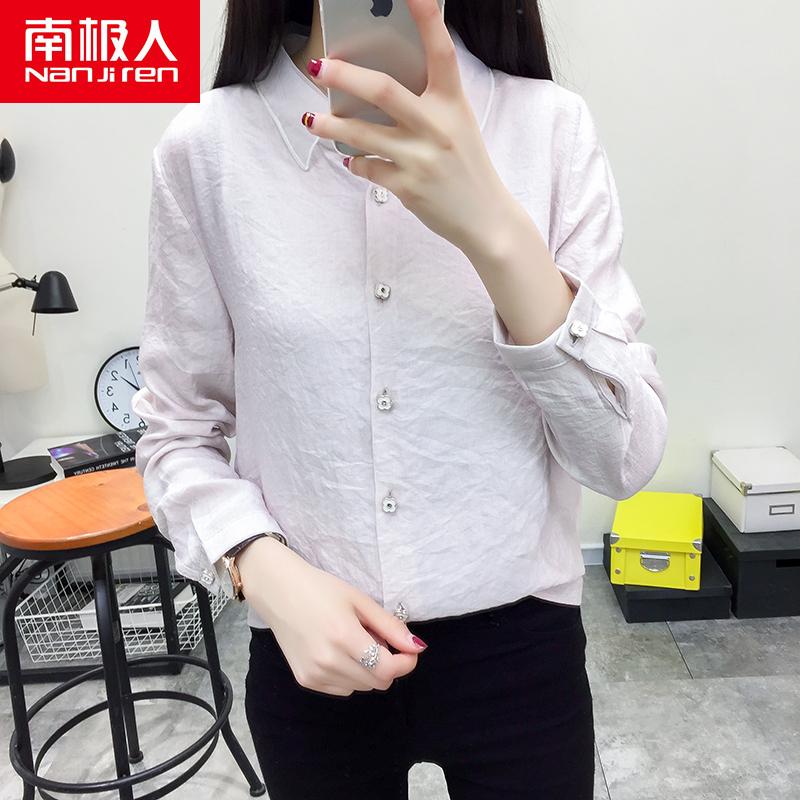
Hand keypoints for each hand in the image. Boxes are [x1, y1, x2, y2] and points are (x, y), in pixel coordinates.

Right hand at [237, 536, 427, 695]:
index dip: (406, 663)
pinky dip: (350, 675)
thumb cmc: (321, 589)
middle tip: (377, 638)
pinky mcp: (305, 680)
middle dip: (388, 664)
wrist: (278, 591)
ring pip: (362, 687)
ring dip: (368, 670)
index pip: (387, 669)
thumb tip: (417, 647)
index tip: (409, 651)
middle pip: (377, 682)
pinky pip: (342, 688)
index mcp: (344, 637)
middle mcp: (328, 661)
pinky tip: (339, 652)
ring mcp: (314, 674)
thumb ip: (389, 626)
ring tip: (354, 642)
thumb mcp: (359, 600)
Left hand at [300, 0, 515, 254]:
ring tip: (311, 119)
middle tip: (319, 68)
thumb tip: (375, 87)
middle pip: (383, 90)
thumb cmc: (467, 166)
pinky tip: (353, 160)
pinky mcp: (409, 187)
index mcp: (454, 103)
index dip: (426, 16)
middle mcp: (438, 126)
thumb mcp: (458, 125)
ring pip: (363, 134)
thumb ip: (428, 104)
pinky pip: (369, 168)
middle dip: (345, 76)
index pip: (441, 50)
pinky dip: (356, 163)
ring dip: (331, 124)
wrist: (486, 218)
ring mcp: (422, 158)